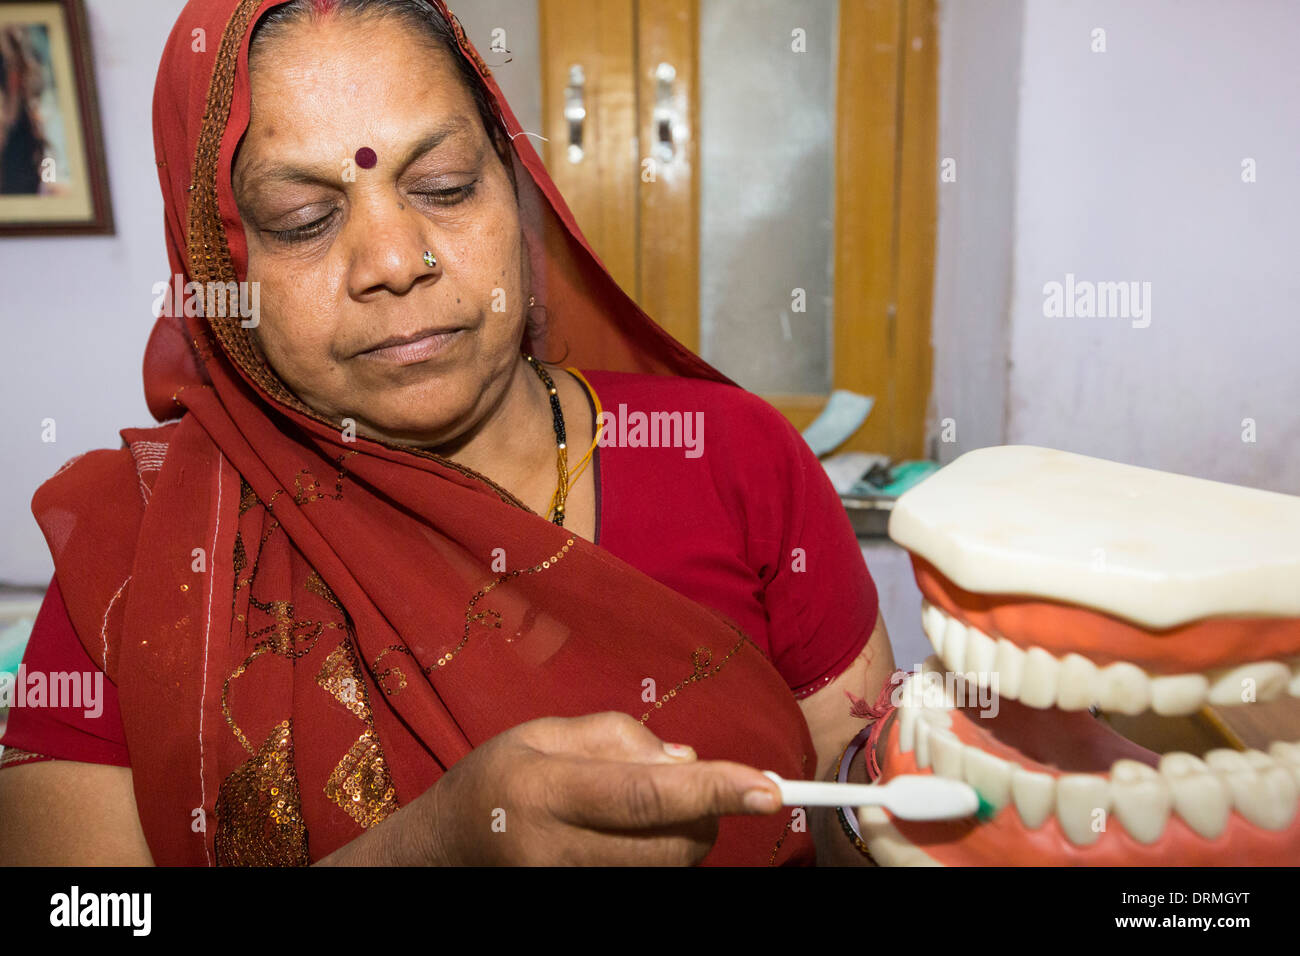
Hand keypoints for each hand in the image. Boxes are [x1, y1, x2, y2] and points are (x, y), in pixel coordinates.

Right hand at [425, 711, 783, 864]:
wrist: (444, 852)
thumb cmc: (498, 780)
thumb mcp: (544, 732)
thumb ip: (620, 737)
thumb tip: (689, 762)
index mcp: (545, 790)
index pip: (646, 794)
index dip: (714, 792)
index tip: (770, 789)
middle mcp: (557, 850)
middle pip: (671, 846)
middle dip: (705, 816)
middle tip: (690, 790)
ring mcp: (568, 889)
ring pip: (668, 872)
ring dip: (684, 839)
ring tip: (643, 812)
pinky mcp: (581, 907)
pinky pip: (647, 886)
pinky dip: (660, 858)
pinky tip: (630, 840)